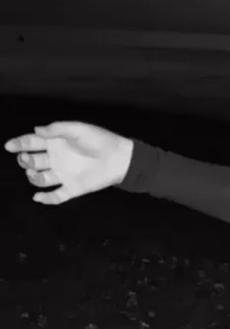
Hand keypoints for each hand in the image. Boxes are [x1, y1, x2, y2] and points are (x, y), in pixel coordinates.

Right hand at [3, 122, 133, 204]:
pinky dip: (45, 199)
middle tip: (26, 159)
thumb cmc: (100, 140)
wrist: (119, 158)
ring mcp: (63, 175)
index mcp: (56, 143)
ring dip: (33, 177)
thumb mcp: (78, 129)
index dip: (20, 144)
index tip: (10, 145)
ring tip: (33, 172)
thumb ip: (58, 129)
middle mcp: (56, 159)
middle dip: (25, 160)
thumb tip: (36, 129)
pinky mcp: (71, 189)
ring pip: (39, 178)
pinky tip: (38, 196)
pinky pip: (54, 196)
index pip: (33, 143)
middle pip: (32, 161)